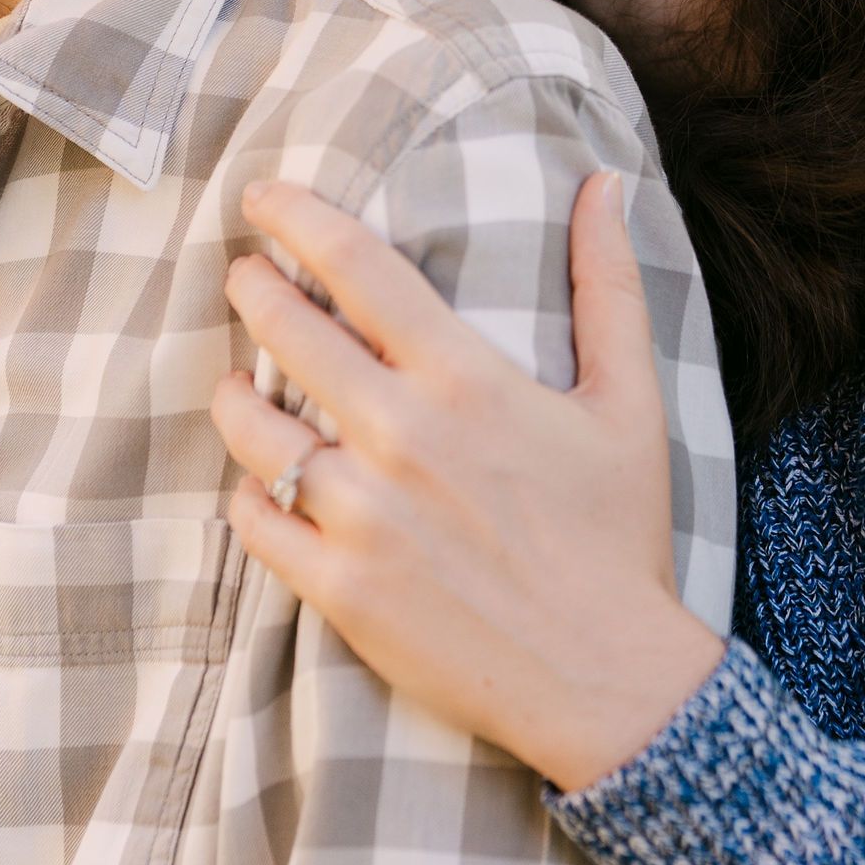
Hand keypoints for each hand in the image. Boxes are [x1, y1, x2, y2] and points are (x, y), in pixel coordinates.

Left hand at [212, 173, 724, 793]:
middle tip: (243, 275)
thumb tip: (605, 183)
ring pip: (254, 428)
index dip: (296, 217)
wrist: (608, 681)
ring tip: (236, 383)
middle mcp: (401, 436)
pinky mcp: (337, 588)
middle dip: (252, 288)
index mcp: (465, 379)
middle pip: (287, 331)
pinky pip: (256, 521)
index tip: (261, 195)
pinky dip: (250, 494)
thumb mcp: (630, 401)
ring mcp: (361, 516)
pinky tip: (260, 482)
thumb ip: (609, 284)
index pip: (355, 266)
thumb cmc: (619, 536)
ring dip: (234, 393)